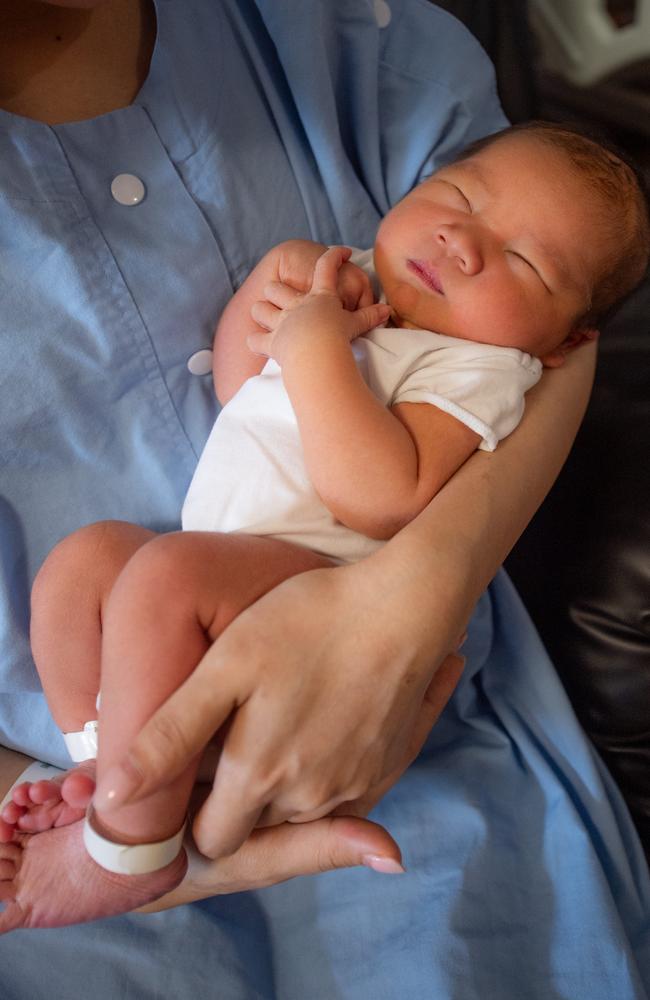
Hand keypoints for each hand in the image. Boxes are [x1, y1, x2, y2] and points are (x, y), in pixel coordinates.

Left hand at [94, 559, 464, 859]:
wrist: (403, 606)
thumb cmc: (307, 623)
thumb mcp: (226, 667)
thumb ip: (170, 735)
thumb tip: (115, 796)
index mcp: (259, 776)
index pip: (211, 840)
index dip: (196, 812)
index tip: (196, 769)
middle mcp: (310, 799)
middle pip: (257, 830)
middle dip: (239, 802)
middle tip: (236, 736)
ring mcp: (355, 787)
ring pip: (301, 814)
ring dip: (284, 788)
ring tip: (280, 720)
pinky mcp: (388, 768)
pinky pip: (346, 800)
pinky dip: (326, 776)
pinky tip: (322, 723)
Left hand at [247, 246, 389, 365]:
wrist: (316, 352)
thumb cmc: (337, 335)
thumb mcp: (355, 324)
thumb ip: (370, 316)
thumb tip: (388, 311)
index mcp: (319, 297)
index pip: (327, 267)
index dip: (335, 256)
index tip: (341, 252)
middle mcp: (295, 305)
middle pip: (276, 288)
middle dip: (275, 289)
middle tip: (282, 295)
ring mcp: (280, 322)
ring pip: (260, 310)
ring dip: (261, 312)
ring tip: (266, 317)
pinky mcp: (272, 342)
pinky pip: (256, 341)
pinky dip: (256, 342)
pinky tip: (259, 344)